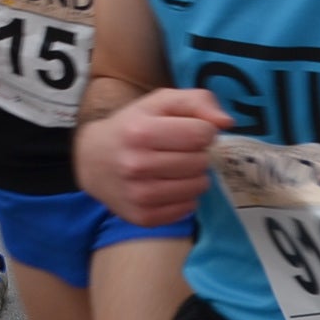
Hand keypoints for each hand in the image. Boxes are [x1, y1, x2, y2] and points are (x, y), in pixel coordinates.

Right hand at [75, 88, 231, 226]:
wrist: (92, 160)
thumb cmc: (132, 126)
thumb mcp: (159, 102)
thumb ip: (197, 101)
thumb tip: (226, 123)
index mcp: (140, 132)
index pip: (202, 134)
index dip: (201, 130)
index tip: (185, 130)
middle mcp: (137, 165)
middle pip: (202, 161)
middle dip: (197, 153)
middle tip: (178, 150)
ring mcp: (139, 196)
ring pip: (199, 186)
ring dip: (194, 176)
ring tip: (174, 167)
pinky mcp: (143, 218)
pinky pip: (188, 208)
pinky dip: (185, 196)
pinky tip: (168, 185)